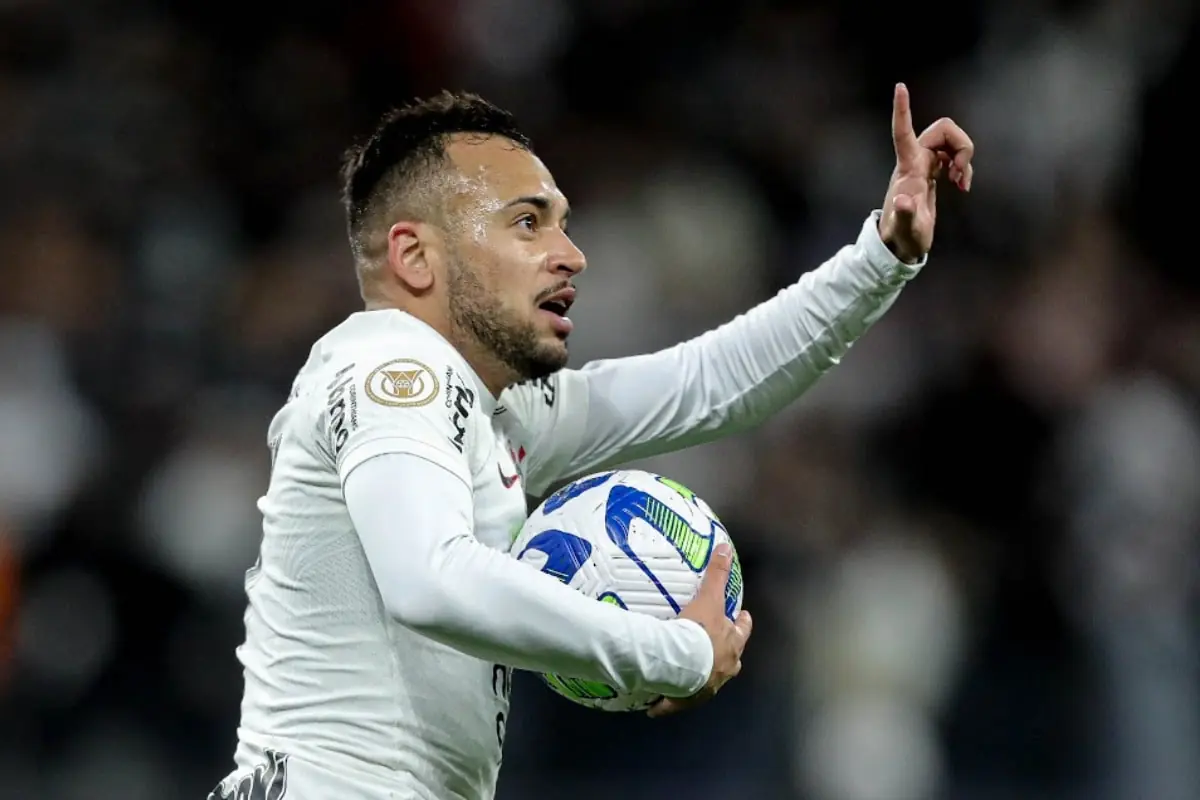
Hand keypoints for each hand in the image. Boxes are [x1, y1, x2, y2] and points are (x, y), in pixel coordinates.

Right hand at [647, 543, 752, 717]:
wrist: (681, 663)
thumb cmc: (698, 632)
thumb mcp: (708, 599)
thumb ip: (716, 574)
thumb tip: (725, 547)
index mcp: (731, 646)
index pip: (742, 632)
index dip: (742, 624)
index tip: (744, 617)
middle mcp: (723, 669)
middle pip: (730, 661)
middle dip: (726, 655)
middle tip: (717, 647)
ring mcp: (706, 687)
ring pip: (707, 683)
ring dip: (700, 679)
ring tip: (688, 675)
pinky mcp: (686, 700)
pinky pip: (675, 703)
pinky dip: (666, 704)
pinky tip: (655, 708)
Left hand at [878, 83, 974, 263]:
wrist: (902, 245)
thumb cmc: (902, 238)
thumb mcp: (907, 230)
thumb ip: (905, 215)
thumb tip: (904, 199)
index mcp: (907, 169)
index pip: (902, 133)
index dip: (903, 110)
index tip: (900, 86)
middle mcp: (914, 160)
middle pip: (943, 129)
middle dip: (961, 144)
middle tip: (960, 174)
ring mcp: (925, 164)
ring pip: (952, 140)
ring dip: (965, 156)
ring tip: (961, 183)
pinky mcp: (933, 171)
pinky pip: (955, 154)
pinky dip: (964, 165)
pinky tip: (961, 184)